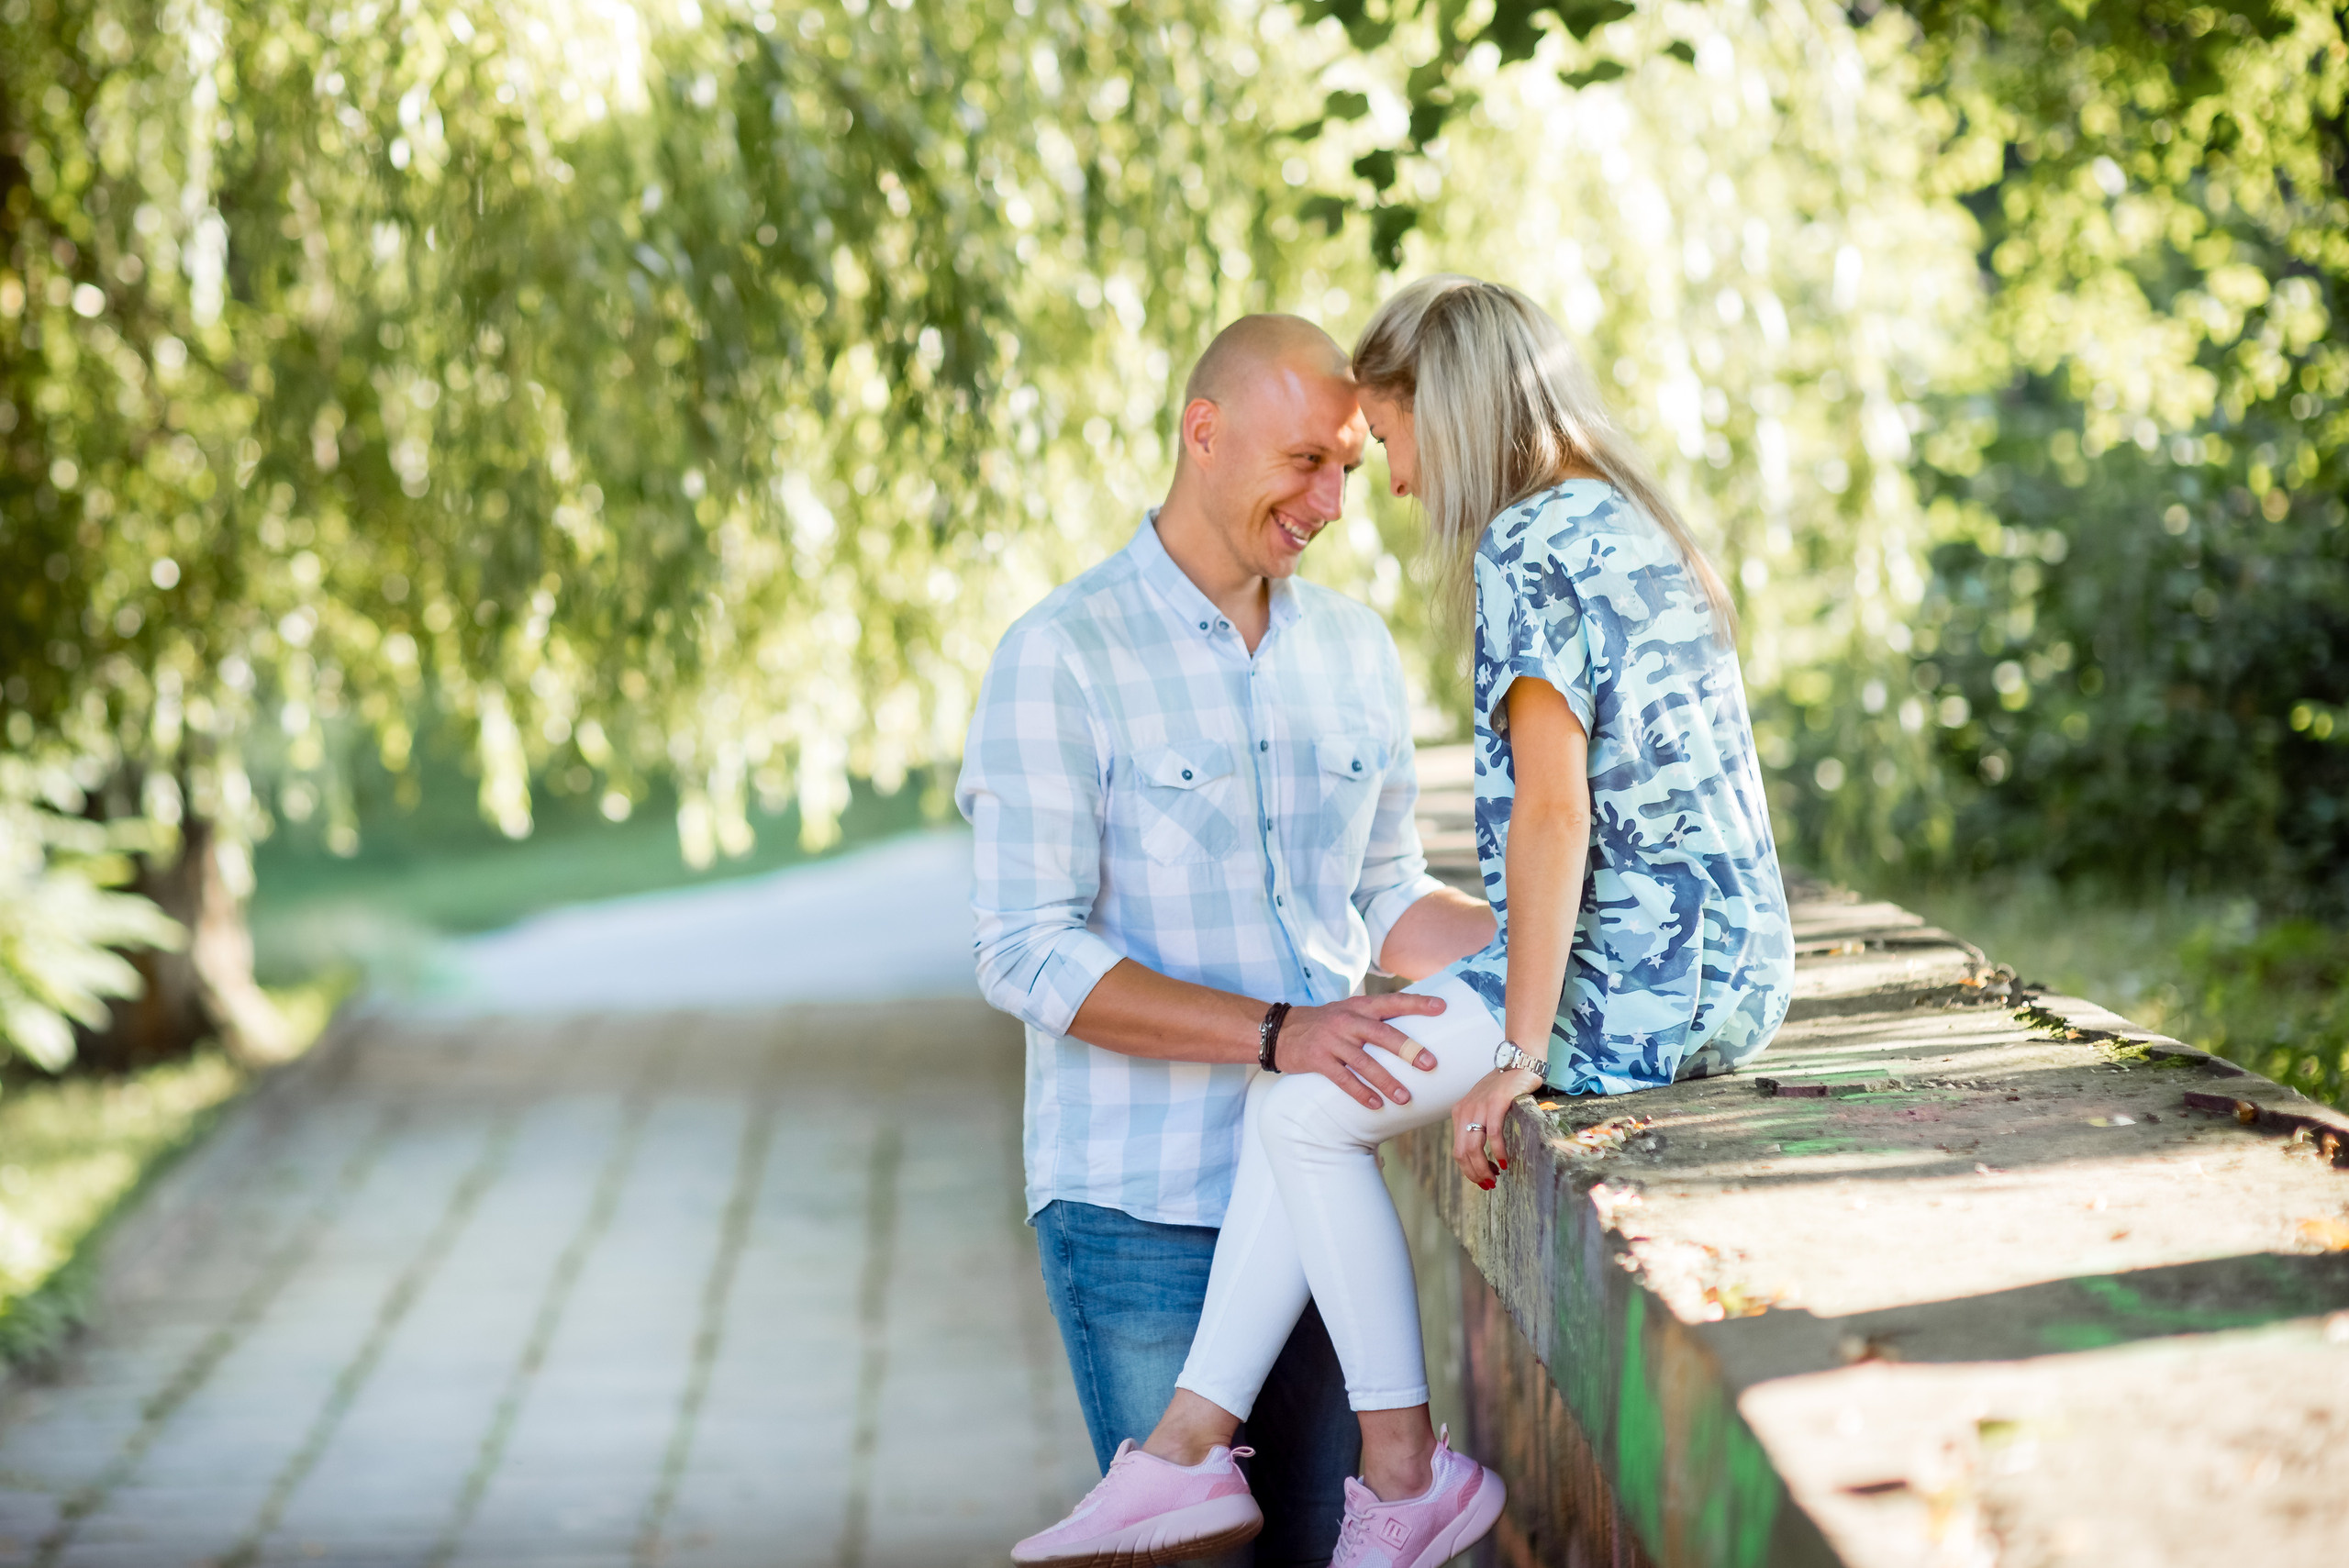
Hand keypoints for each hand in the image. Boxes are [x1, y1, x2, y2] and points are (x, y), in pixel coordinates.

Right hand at [1273, 993, 1447, 1109]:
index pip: (1392, 1002)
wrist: (1281, 1030)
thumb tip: (1415, 1031)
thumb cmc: (1326, 1023)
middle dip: (1407, 1049)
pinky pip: (1342, 1079)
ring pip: (1363, 1062)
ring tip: (1404, 1098)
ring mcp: (1331, 1040)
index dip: (1417, 1003)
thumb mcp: (1349, 1011)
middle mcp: (1347, 1021)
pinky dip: (1360, 1093)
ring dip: (1386, 1081)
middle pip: (1381, 1034)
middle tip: (1430, 1064)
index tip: (1441, 1008)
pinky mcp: (1317, 1059)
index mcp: (1359, 1007)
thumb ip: (1376, 1018)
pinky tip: (1376, 1105)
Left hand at [1452, 1068, 1541, 1187]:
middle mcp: (1465, 1110)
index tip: (1481, 1180)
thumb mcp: (1484, 1107)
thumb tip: (1482, 1156)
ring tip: (1495, 1177)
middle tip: (1489, 1184)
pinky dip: (1497, 1151)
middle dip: (1475, 1173)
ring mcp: (1479, 1106)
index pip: (1458, 1150)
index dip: (1468, 1169)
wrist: (1518, 1063)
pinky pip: (1493, 1133)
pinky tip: (1504, 1161)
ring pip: (1474, 1146)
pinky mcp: (1496, 1103)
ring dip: (1484, 1167)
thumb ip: (1479, 1125)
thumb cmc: (1504, 1088)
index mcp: (1460, 1113)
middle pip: (1463, 1152)